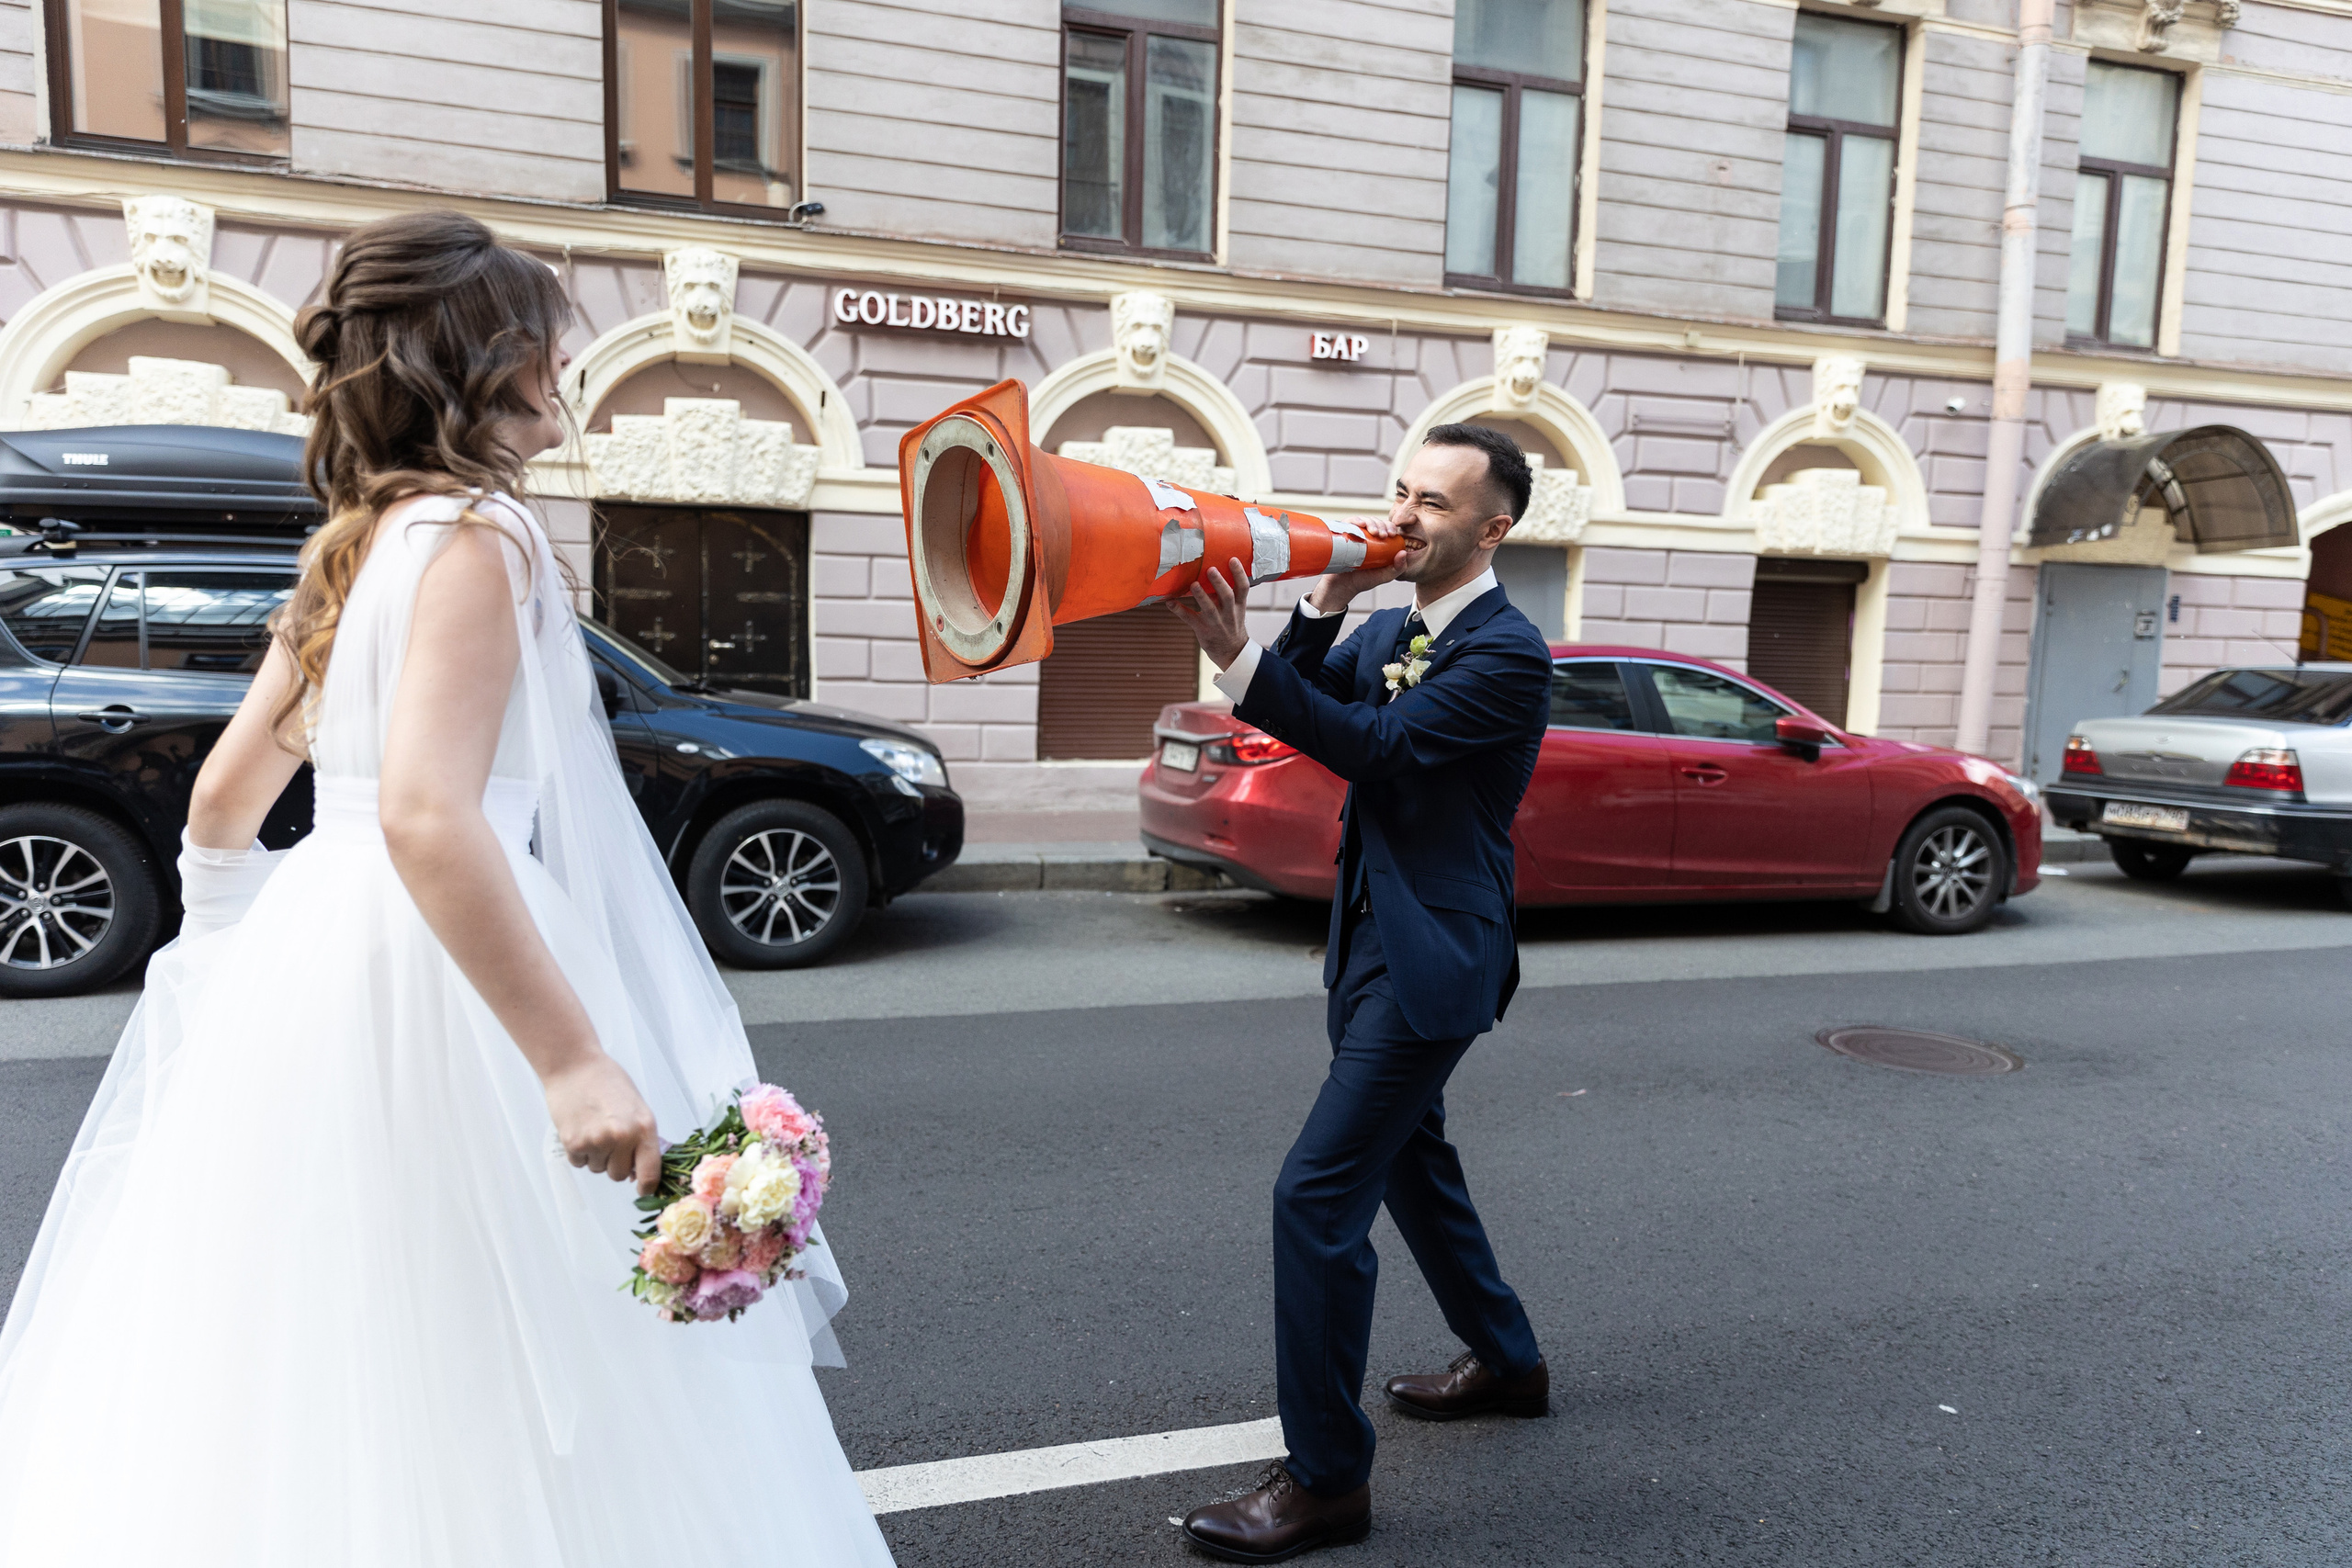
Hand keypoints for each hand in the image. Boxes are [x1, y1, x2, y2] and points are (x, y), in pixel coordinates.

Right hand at [542, 1052, 661, 1194]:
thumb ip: (641, 1139)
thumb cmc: (609, 1084)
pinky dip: (579, 1152)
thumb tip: (639, 1172)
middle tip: (609, 1141)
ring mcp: (597, 1141)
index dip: (647, 1187)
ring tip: (594, 1127)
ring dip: (596, 1156)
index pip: (650, 1172)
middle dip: (615, 1164)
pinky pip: (579, 1163)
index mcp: (644, 1127)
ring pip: (598, 1169)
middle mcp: (622, 1137)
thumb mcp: (638, 1108)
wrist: (575, 1067)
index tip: (643, 1191)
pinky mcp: (574, 1143)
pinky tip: (580, 1128)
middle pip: (619, 1175)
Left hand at [1168, 556, 1251, 669]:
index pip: (1243, 588)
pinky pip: (1190, 619)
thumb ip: (1228, 593)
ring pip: (1209, 609)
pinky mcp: (1203, 630)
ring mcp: (1216, 623)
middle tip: (1211, 569)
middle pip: (1227, 596)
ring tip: (1193, 584)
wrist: (1231, 652)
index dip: (1239, 573)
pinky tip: (1170, 602)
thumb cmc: (1231, 623)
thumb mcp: (1236, 609)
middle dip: (1219, 583)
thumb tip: (1214, 569)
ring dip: (1201, 596)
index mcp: (1239, 605)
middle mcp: (1229, 614)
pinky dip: (1179, 610)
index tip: (1232, 559)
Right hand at [1307, 517, 1407, 612]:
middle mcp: (1365, 536)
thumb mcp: (1385, 576)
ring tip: (1373, 532)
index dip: (1390, 526)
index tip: (1391, 534)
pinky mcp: (1341, 535)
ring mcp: (1353, 535)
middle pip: (1375, 522)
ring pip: (1364, 520)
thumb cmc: (1364, 580)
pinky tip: (1360, 524)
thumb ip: (1399, 568)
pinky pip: (1348, 522)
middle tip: (1383, 535)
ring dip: (1371, 522)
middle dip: (1381, 524)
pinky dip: (1355, 520)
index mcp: (1377, 542)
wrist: (1343, 586)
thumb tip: (1403, 552)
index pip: (1385, 527)